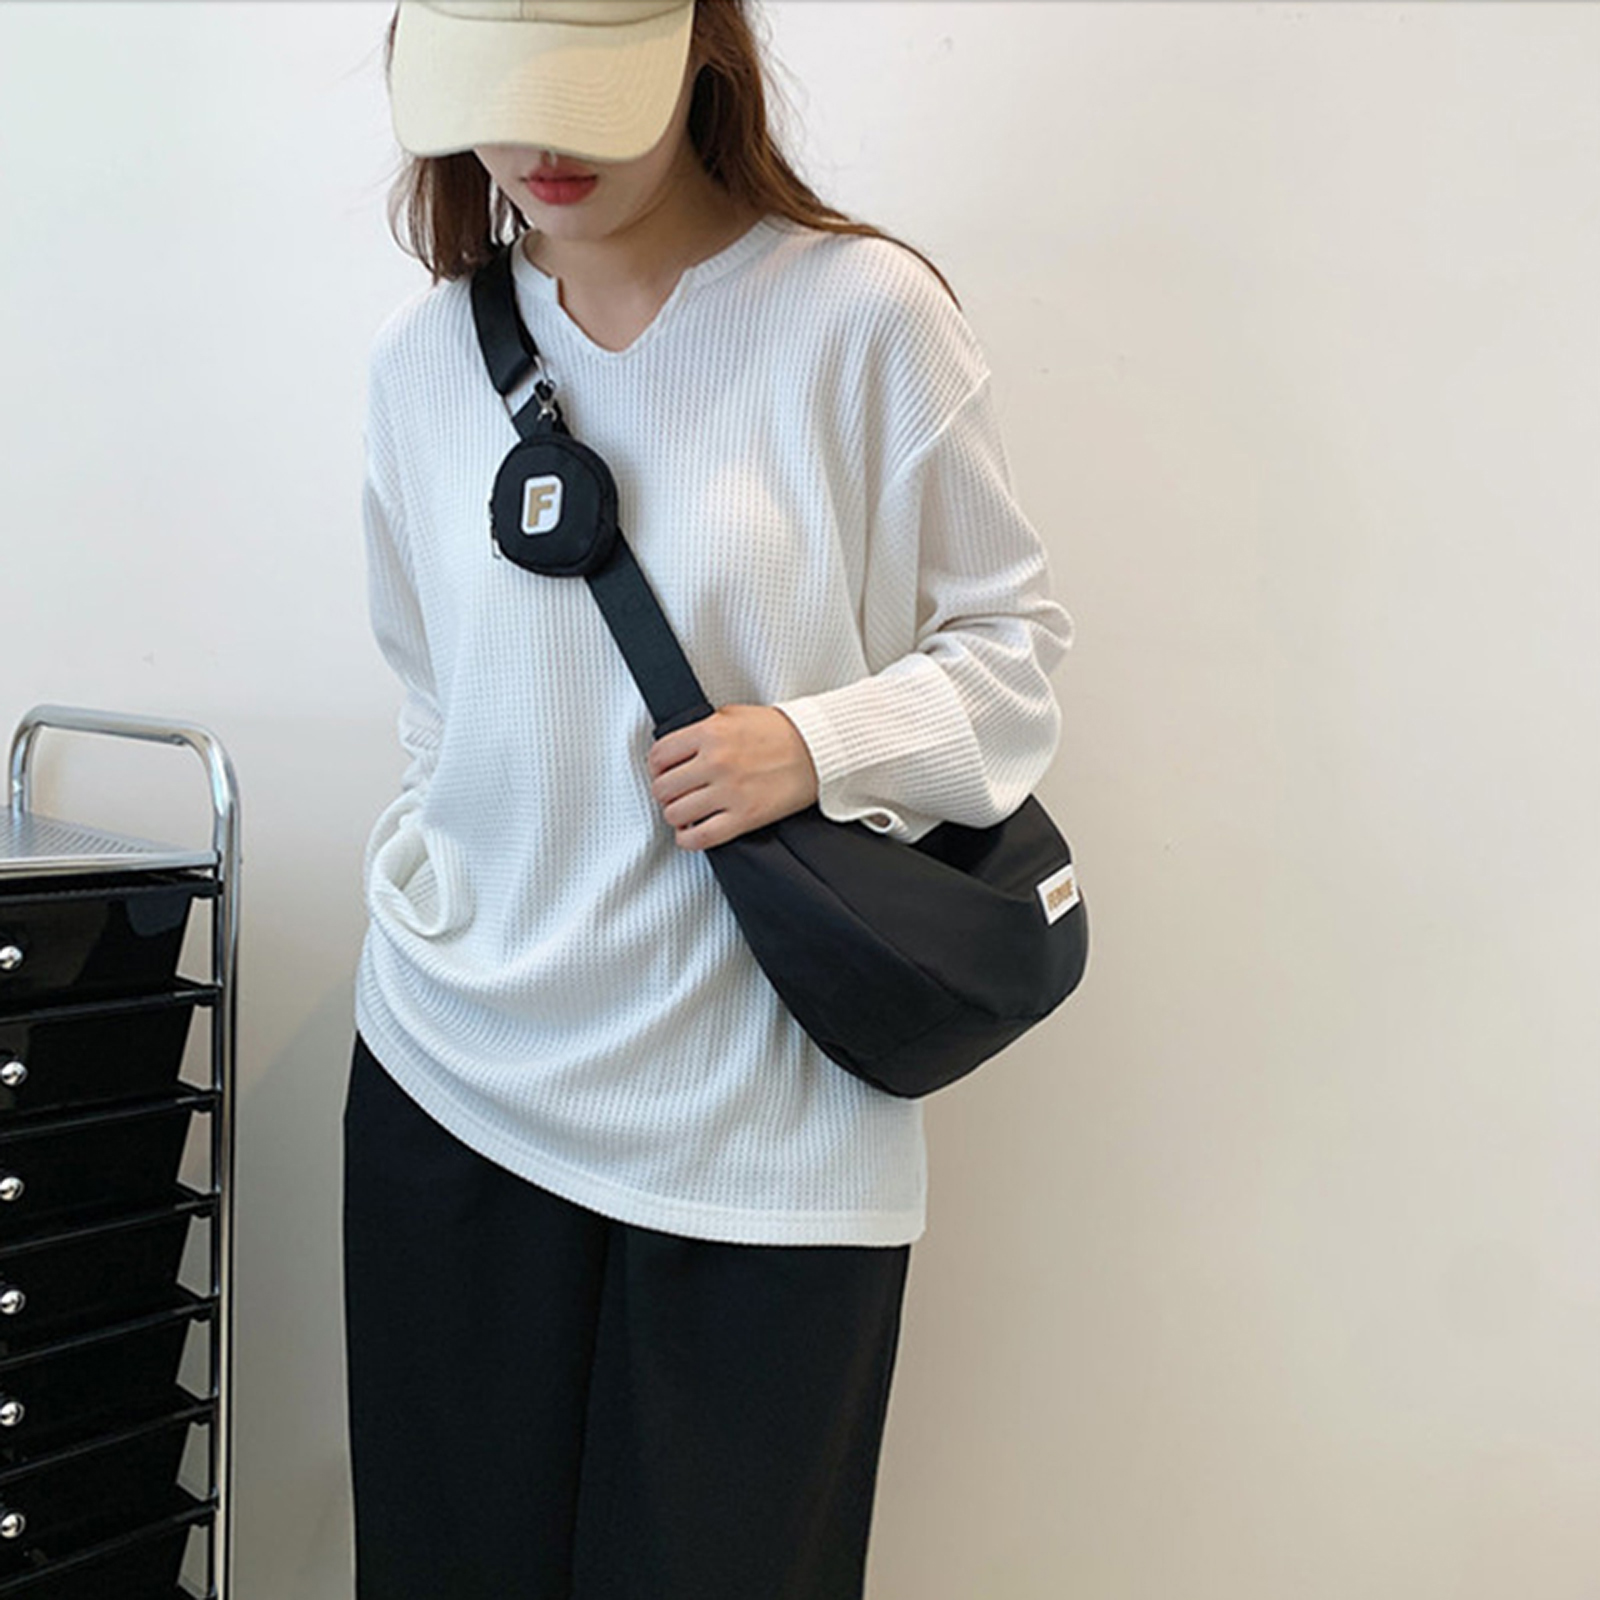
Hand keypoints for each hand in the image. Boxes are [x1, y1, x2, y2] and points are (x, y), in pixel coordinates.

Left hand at [647, 705, 818, 850]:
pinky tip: (691, 832)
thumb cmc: (782, 732)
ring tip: (686, 812)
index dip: (656, 767)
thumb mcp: (735, 715)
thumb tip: (678, 747)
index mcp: (710, 732)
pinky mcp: (745, 817)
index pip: (659, 755)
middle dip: (665, 793)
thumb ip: (702, 728)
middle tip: (675, 793)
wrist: (819, 750)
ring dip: (676, 815)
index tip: (663, 773)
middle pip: (663, 787)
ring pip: (675, 813)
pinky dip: (688, 839)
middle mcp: (716, 762)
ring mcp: (730, 791)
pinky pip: (700, 837)